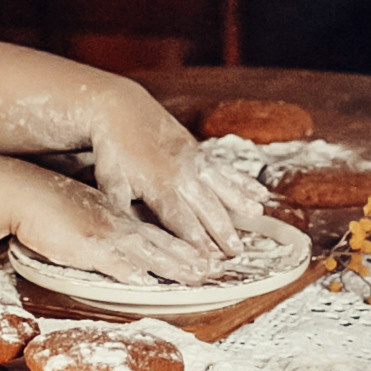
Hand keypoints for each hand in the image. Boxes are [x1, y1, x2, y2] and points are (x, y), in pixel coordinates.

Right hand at [11, 170, 220, 285]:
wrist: (26, 193)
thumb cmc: (50, 205)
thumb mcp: (85, 213)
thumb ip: (103, 226)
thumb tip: (113, 240)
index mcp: (118, 217)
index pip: (156, 232)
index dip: (182, 244)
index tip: (203, 254)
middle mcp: (118, 224)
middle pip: (161, 241)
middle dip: (188, 256)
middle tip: (214, 269)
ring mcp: (106, 234)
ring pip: (147, 251)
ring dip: (173, 264)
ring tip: (197, 276)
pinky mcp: (88, 246)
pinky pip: (115, 262)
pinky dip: (133, 272)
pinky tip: (147, 283)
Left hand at [88, 101, 270, 255]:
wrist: (121, 109)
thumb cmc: (114, 150)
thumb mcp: (111, 183)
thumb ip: (122, 210)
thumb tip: (125, 235)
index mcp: (161, 187)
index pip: (182, 221)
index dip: (196, 243)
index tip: (208, 262)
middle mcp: (183, 174)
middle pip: (207, 208)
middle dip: (222, 231)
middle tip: (236, 253)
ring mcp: (194, 160)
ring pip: (221, 186)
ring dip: (239, 202)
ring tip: (256, 216)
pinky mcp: (199, 151)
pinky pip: (225, 168)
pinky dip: (242, 181)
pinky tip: (259, 192)